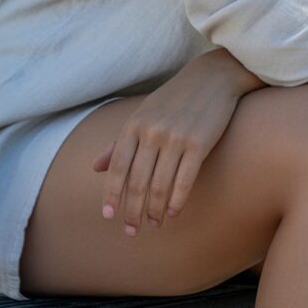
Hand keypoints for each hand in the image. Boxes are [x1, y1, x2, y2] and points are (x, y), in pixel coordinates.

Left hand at [94, 49, 247, 234]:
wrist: (213, 77)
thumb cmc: (175, 97)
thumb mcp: (143, 113)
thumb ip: (119, 141)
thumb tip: (95, 168)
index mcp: (135, 124)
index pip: (118, 167)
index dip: (111, 194)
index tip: (108, 216)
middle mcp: (152, 132)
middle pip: (137, 182)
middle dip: (132, 211)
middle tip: (131, 230)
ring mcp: (176, 138)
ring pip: (160, 186)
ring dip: (155, 210)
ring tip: (154, 223)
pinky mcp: (199, 144)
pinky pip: (184, 181)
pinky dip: (177, 201)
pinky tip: (174, 212)